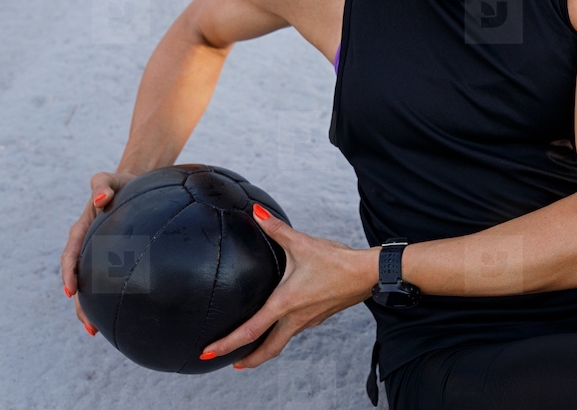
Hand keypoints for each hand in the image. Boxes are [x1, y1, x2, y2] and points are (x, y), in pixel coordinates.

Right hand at [60, 169, 140, 335]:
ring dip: (87, 309)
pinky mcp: (110, 260)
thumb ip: (102, 184)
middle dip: (79, 303)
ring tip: (93, 331)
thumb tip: (101, 197)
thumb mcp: (108, 179)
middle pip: (77, 279)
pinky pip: (105, 280)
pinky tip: (115, 316)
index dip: (69, 272)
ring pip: (89, 286)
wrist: (132, 184)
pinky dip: (105, 298)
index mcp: (82, 229)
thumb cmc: (119, 182)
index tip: (70, 289)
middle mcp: (85, 246)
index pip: (71, 254)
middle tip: (88, 324)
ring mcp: (96, 255)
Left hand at [196, 203, 377, 368]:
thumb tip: (256, 213)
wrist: (368, 273)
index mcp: (285, 304)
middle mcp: (296, 318)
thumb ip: (276, 229)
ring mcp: (309, 320)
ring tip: (253, 343)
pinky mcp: (320, 315)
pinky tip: (284, 318)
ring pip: (283, 340)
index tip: (208, 354)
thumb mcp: (302, 243)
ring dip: (266, 346)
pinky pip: (296, 329)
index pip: (250, 331)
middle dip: (248, 360)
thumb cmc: (336, 261)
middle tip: (232, 364)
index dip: (226, 345)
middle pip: (268, 350)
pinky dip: (283, 331)